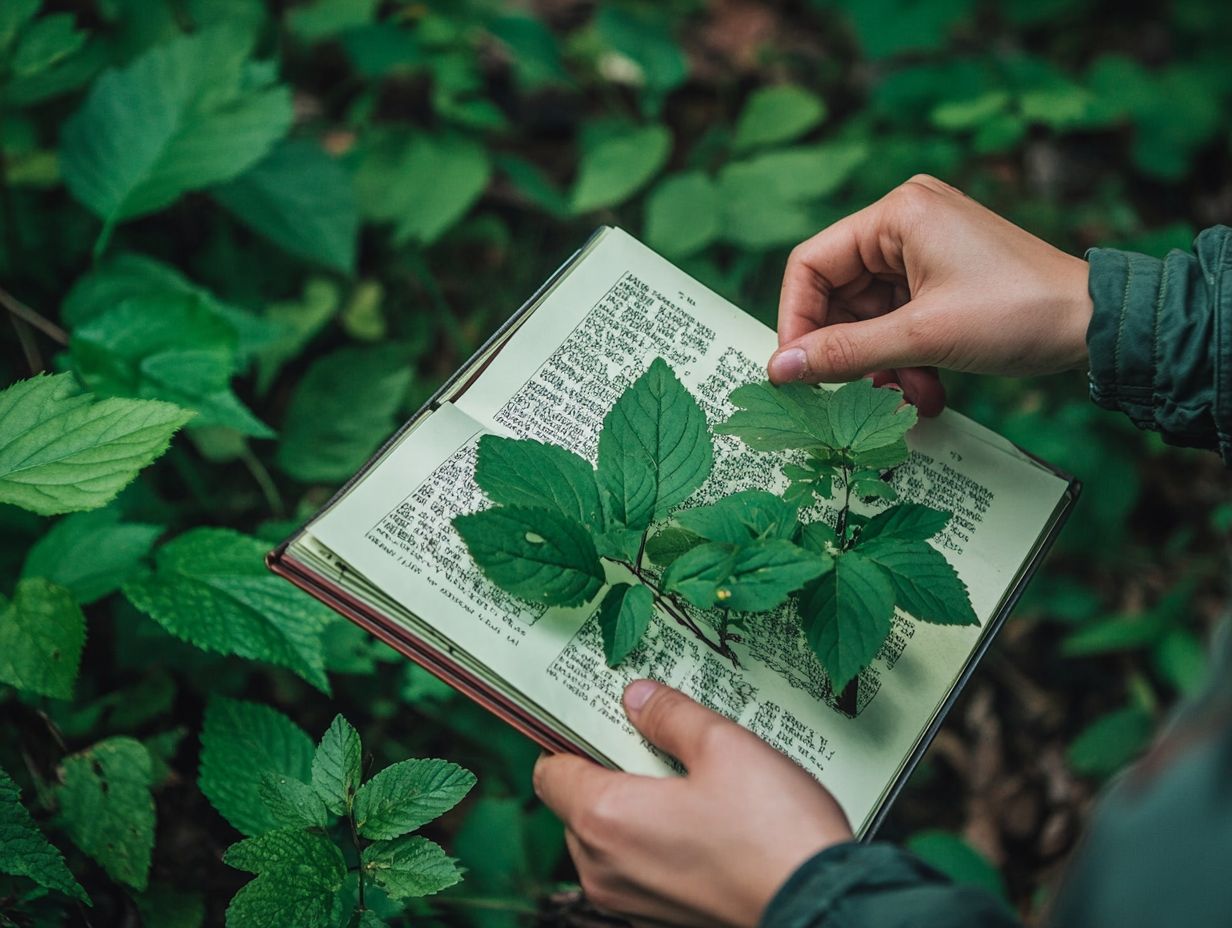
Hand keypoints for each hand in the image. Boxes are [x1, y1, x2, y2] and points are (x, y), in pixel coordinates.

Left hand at [533, 680, 852, 927]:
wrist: (824, 910)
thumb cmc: (774, 833)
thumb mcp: (724, 746)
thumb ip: (670, 716)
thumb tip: (638, 697)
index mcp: (605, 819)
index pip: (551, 771)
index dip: (573, 738)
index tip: (603, 717)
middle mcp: (603, 868)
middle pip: (577, 805)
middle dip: (610, 770)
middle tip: (658, 740)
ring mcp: (629, 901)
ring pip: (607, 839)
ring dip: (635, 806)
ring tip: (691, 778)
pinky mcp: (659, 918)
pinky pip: (637, 868)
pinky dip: (656, 840)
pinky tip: (705, 818)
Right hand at [769, 174, 1094, 415]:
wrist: (1098, 325)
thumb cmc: (1019, 312)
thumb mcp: (922, 337)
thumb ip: (844, 353)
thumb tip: (781, 370)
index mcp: (897, 214)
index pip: (810, 265)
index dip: (796, 321)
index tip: (795, 370)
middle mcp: (906, 223)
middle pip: (838, 295)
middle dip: (848, 352)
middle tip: (848, 394)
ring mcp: (925, 252)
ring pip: (869, 318)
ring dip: (881, 365)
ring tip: (905, 398)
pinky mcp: (941, 281)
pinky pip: (898, 324)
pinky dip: (905, 360)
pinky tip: (926, 391)